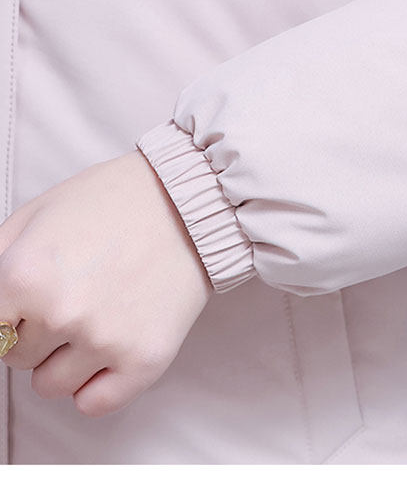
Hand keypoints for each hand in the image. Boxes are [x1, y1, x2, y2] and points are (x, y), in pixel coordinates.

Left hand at [0, 149, 213, 416]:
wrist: (189, 205)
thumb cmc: (114, 202)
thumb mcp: (36, 214)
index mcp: (23, 276)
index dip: (10, 314)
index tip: (29, 304)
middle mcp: (61, 314)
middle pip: (17, 358)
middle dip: (38, 332)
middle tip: (74, 299)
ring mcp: (105, 341)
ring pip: (51, 385)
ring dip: (65, 360)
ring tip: (95, 322)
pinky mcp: (145, 360)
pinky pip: (95, 403)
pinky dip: (96, 385)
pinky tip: (110, 352)